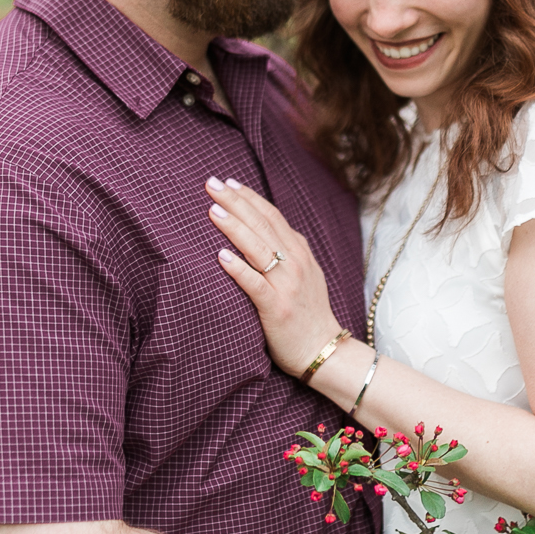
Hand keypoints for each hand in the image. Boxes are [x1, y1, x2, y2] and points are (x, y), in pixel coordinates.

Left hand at [207, 177, 344, 378]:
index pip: (272, 216)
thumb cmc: (308, 313)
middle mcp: (295, 263)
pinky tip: (221, 256)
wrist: (324, 350)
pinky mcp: (276, 308)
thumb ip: (288, 251)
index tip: (228, 183)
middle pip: (262, 225)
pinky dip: (239, 269)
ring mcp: (286, 285)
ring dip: (234, 227)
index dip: (249, 197)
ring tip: (213, 210)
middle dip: (235, 202)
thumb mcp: (306, 274)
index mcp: (299, 253)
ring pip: (258, 249)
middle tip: (211, 183)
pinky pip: (255, 284)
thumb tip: (266, 228)